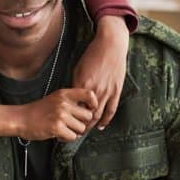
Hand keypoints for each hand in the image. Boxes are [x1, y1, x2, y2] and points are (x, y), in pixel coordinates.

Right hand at [17, 88, 97, 141]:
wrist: (20, 119)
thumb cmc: (37, 111)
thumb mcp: (54, 99)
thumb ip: (70, 101)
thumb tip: (88, 111)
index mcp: (64, 94)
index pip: (89, 94)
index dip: (93, 103)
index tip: (90, 109)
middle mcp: (64, 103)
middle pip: (88, 115)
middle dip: (82, 123)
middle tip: (72, 125)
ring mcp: (60, 115)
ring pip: (81, 128)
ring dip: (74, 132)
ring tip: (63, 130)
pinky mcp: (57, 128)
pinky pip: (72, 137)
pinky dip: (66, 139)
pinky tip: (58, 135)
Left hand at [73, 15, 128, 130]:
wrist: (111, 45)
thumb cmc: (92, 55)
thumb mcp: (78, 69)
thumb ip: (75, 84)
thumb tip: (71, 97)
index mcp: (82, 85)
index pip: (73, 107)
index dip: (68, 118)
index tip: (62, 124)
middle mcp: (95, 91)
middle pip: (86, 115)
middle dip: (79, 126)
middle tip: (73, 133)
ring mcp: (107, 91)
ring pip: (98, 115)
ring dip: (91, 125)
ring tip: (84, 132)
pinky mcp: (117, 90)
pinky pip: (111, 109)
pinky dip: (106, 120)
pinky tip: (101, 126)